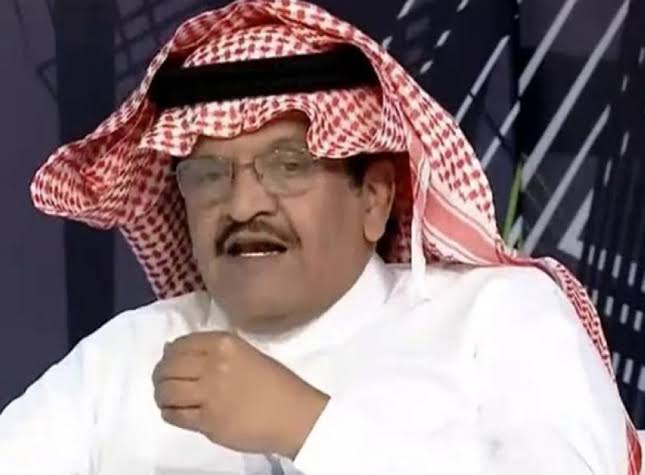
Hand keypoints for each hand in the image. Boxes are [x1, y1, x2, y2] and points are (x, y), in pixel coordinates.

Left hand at [152, 331, 328, 457]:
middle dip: (161, 376)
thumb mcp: (247, 354)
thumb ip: (213, 351)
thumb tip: (173, 350)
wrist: (294, 415)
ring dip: (162, 395)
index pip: (180, 344)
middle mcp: (213, 365)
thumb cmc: (276, 384)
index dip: (169, 355)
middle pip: (168, 367)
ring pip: (166, 391)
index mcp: (225, 344)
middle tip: (164, 382)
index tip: (170, 362)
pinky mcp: (208, 421)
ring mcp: (209, 393)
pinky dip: (169, 413)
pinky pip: (175, 415)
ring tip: (168, 399)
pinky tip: (176, 412)